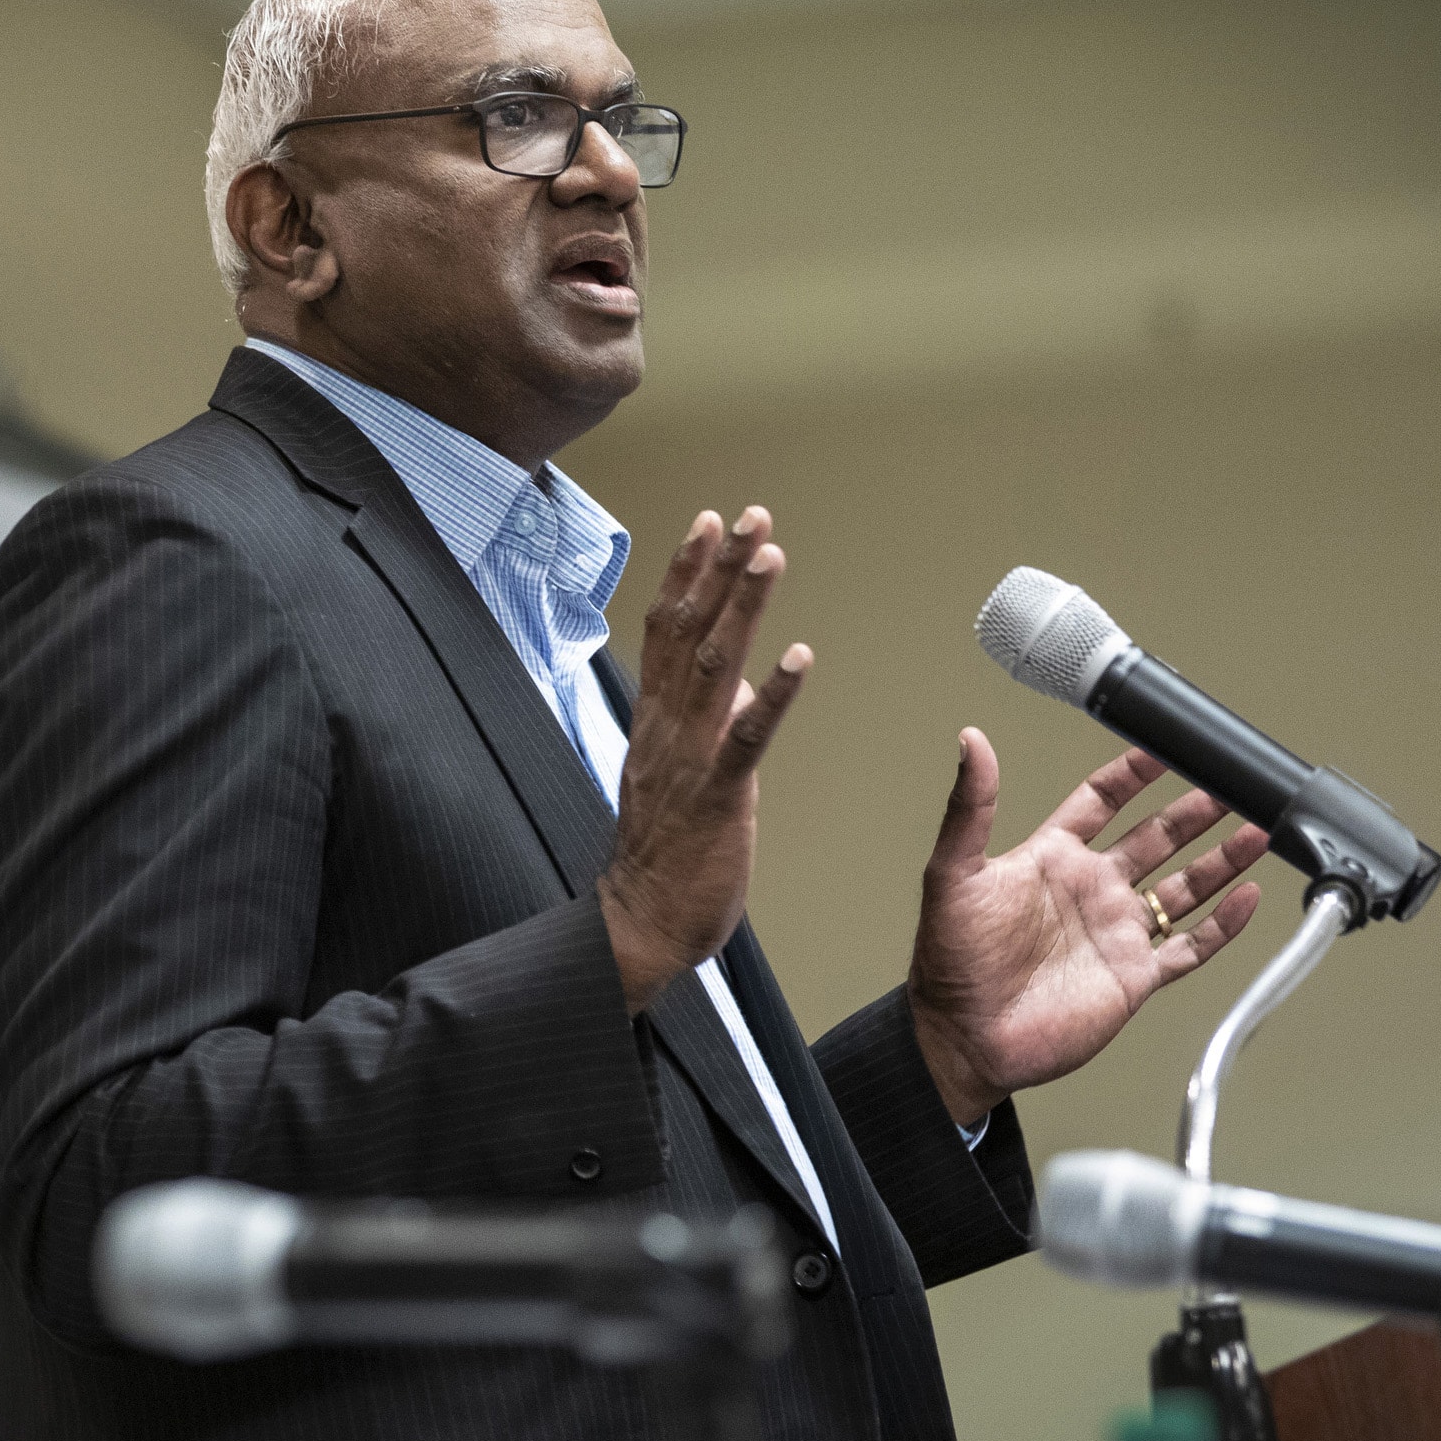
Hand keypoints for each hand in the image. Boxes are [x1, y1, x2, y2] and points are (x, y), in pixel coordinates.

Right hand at [599, 507, 811, 1013]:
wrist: (641, 923)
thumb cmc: (662, 857)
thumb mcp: (672, 775)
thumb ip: (695, 725)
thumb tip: (728, 683)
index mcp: (653, 722)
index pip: (665, 630)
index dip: (687, 573)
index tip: (710, 524)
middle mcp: (665, 729)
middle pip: (688, 631)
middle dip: (721, 569)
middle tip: (750, 516)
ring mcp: (688, 759)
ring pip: (713, 667)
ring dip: (743, 608)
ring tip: (770, 556)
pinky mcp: (717, 796)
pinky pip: (745, 737)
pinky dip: (772, 694)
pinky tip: (799, 657)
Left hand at [907, 731, 1265, 1122]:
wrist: (964, 1039)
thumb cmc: (951, 962)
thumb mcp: (954, 873)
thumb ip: (970, 807)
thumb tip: (972, 742)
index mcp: (1052, 859)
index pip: (1101, 801)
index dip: (1131, 773)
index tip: (1162, 746)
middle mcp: (1091, 891)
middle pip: (1156, 838)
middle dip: (1193, 811)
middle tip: (1230, 784)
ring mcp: (1117, 933)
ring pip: (1184, 886)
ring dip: (1221, 859)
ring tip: (1258, 829)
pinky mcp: (1134, 976)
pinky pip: (1190, 947)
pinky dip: (1223, 925)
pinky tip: (1247, 898)